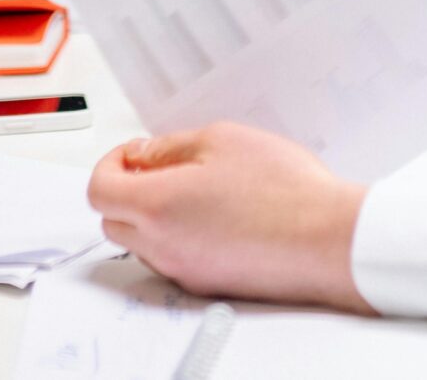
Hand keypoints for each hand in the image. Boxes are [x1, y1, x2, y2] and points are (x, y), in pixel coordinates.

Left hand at [90, 123, 370, 310]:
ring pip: (142, 243)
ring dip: (152, 216)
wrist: (327, 238)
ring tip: (195, 190)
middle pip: (113, 220)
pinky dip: (179, 237)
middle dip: (127, 190)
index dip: (110, 164)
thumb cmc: (284, 189)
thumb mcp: (221, 140)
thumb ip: (168, 147)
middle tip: (158, 168)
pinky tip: (216, 216)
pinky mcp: (207, 285)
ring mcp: (184, 271)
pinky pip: (173, 259)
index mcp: (157, 205)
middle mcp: (162, 245)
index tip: (131, 155)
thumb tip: (142, 155)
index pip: (99, 189)